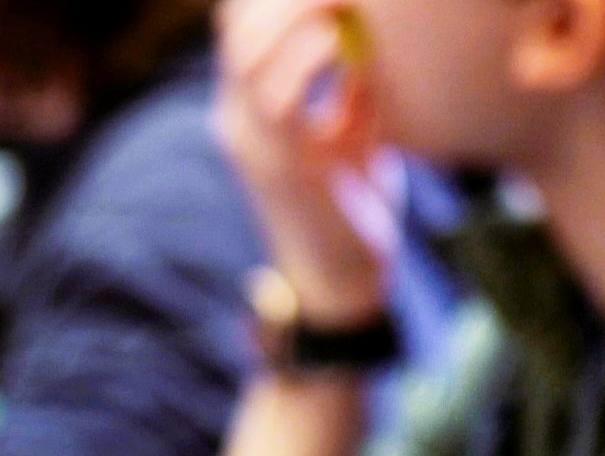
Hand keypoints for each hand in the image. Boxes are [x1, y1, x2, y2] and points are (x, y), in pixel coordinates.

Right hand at [212, 0, 392, 325]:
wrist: (339, 279)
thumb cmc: (348, 202)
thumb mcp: (348, 131)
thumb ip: (349, 87)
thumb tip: (370, 41)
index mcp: (245, 107)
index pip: (239, 26)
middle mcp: (235, 119)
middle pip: (236, 29)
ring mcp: (251, 144)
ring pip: (250, 58)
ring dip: (294, 19)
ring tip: (336, 2)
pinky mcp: (278, 168)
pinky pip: (280, 101)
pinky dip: (308, 65)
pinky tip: (336, 43)